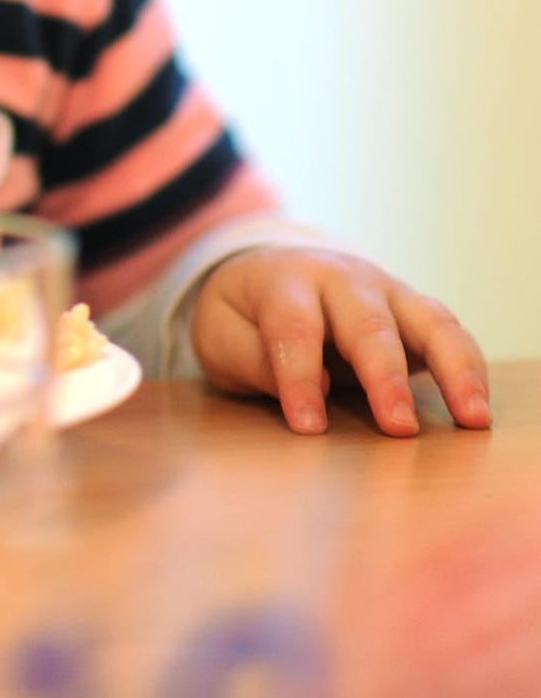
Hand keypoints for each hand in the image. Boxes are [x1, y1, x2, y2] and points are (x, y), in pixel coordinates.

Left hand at [189, 246, 489, 435]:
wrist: (267, 270)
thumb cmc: (242, 314)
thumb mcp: (222, 335)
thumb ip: (254, 360)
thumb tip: (313, 389)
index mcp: (284, 279)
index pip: (294, 328)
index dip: (300, 378)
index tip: (309, 426)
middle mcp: (341, 278)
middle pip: (368, 324)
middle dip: (384, 377)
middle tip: (399, 427)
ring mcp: (385, 290)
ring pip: (428, 321)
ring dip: (454, 369)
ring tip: (471, 417)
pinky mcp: (412, 310)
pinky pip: (449, 332)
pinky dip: (469, 367)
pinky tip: (476, 407)